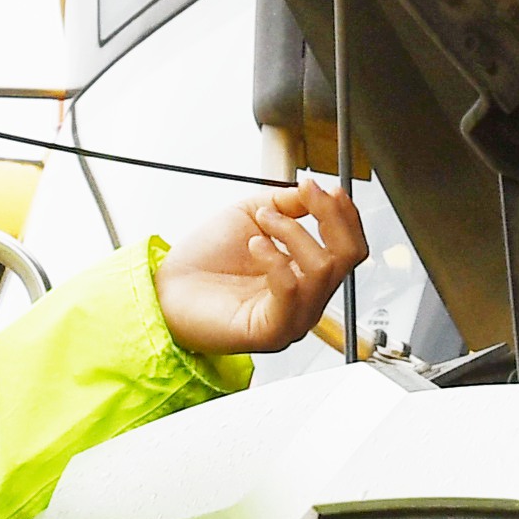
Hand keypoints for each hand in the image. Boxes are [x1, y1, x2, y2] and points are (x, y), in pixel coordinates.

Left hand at [154, 178, 368, 359]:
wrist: (167, 287)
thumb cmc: (205, 259)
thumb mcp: (253, 214)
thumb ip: (289, 204)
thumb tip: (317, 191)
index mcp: (308, 273)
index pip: (352, 246)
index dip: (345, 213)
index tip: (326, 187)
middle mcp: (308, 298)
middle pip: (349, 256)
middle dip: (329, 216)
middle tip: (304, 194)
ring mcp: (293, 317)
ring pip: (324, 268)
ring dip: (292, 231)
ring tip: (261, 223)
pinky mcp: (272, 331)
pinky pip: (291, 289)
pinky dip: (275, 257)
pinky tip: (255, 245)